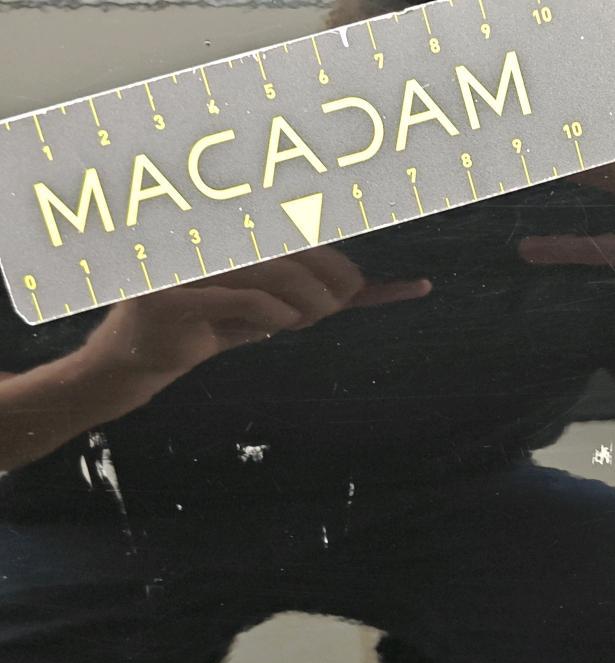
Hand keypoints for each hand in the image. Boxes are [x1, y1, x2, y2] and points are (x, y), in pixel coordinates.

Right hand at [84, 246, 430, 377]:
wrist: (137, 362)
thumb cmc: (204, 328)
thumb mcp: (258, 309)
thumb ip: (298, 295)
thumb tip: (356, 288)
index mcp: (226, 236)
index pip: (289, 234)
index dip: (331, 256)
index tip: (362, 284)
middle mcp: (205, 241)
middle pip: (288, 249)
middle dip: (327, 277)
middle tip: (344, 302)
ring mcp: (188, 265)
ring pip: (273, 272)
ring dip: (309, 299)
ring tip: (315, 317)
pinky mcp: (175, 297)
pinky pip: (247, 299)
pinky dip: (278, 313)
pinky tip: (287, 323)